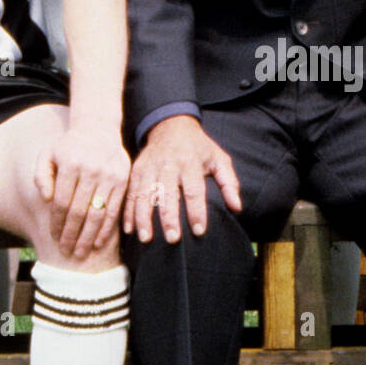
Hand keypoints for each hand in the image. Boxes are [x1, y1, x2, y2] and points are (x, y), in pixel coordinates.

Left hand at [34, 121, 129, 258]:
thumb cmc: (69, 146)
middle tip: (66, 252)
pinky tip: (98, 243)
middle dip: (72, 235)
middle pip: (79, 211)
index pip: (62, 201)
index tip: (54, 237)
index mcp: (71, 163)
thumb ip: (41, 176)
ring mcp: (110, 176)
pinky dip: (106, 229)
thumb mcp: (48, 154)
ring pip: (97, 214)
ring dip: (88, 237)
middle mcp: (92, 170)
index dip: (57, 222)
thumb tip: (46, 199)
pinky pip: (114, 210)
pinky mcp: (123, 181)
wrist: (98, 130)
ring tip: (80, 253)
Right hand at [122, 115, 241, 243]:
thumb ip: (229, 183)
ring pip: (144, 194)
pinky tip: (129, 230)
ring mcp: (149, 167)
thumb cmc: (199, 147)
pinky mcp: (136, 170)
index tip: (199, 231)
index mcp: (190, 162)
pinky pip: (130, 193)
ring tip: (146, 239)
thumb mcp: (218, 159)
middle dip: (168, 218)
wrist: (171, 125)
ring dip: (143, 218)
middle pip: (167, 193)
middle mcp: (168, 165)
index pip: (194, 190)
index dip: (197, 211)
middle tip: (172, 239)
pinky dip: (128, 212)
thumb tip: (237, 207)